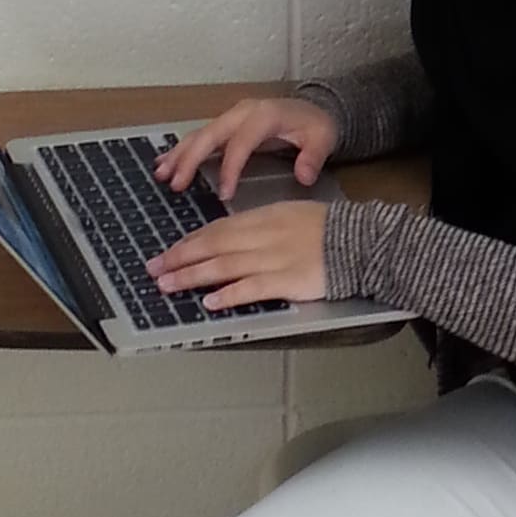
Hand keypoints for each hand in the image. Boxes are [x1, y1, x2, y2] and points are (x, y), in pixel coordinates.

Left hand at [146, 198, 331, 314]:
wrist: (361, 242)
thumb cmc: (329, 230)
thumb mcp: (290, 214)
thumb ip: (260, 226)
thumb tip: (229, 241)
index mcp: (264, 216)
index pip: (217, 229)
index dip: (188, 243)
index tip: (167, 253)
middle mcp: (264, 235)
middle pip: (214, 246)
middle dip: (180, 259)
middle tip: (154, 270)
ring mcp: (275, 258)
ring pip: (225, 266)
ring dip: (193, 276)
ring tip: (170, 286)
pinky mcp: (288, 280)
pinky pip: (252, 288)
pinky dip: (229, 295)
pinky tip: (211, 302)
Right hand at [158, 97, 338, 202]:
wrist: (315, 110)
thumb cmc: (316, 126)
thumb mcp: (323, 138)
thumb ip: (313, 156)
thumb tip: (304, 175)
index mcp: (264, 115)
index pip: (241, 142)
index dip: (231, 167)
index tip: (224, 193)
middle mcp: (243, 113)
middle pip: (211, 134)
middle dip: (191, 159)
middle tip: (175, 183)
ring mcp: (232, 117)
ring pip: (200, 134)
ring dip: (179, 154)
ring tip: (162, 174)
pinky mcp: (227, 125)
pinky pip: (201, 136)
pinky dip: (182, 150)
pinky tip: (164, 162)